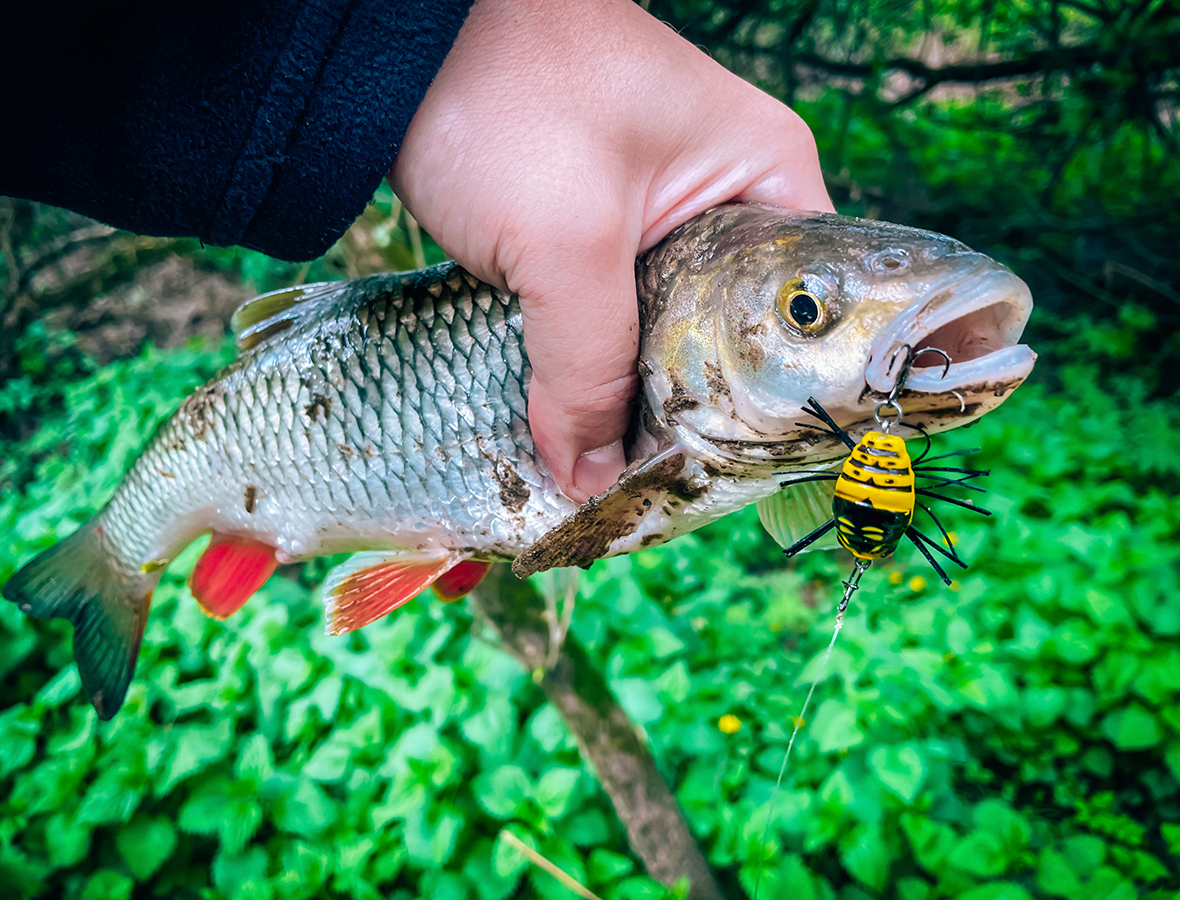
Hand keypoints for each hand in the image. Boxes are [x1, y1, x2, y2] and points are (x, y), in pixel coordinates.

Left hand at [390, 0, 832, 502]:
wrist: (400, 39)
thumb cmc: (508, 94)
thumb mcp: (566, 242)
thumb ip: (588, 368)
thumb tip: (591, 481)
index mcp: (766, 177)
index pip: (793, 314)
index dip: (755, 403)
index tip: (709, 475)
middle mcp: (725, 196)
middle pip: (724, 333)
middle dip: (679, 408)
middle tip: (647, 491)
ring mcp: (656, 211)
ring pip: (657, 330)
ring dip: (623, 393)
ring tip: (604, 473)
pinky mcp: (593, 226)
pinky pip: (606, 313)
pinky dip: (583, 362)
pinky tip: (567, 420)